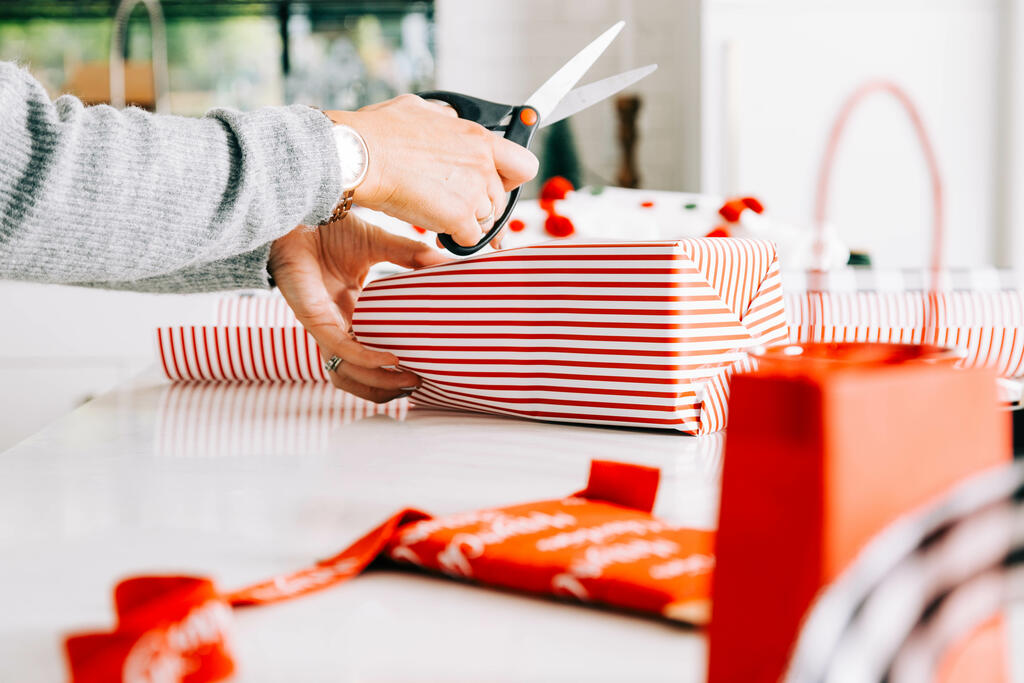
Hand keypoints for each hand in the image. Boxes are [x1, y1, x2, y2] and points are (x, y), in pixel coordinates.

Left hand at [268, 215, 448, 402]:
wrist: (302, 212)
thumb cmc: (331, 227)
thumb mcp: (381, 244)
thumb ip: (413, 255)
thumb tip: (447, 262)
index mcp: (350, 311)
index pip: (371, 351)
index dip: (393, 366)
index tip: (424, 366)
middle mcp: (337, 324)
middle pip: (357, 373)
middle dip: (386, 387)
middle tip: (418, 383)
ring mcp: (324, 325)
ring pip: (347, 372)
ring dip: (377, 385)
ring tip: (408, 382)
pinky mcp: (314, 320)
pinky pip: (342, 350)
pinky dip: (368, 360)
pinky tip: (391, 360)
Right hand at [325, 95, 538, 247]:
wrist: (359, 155)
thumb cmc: (378, 133)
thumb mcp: (420, 110)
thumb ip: (445, 120)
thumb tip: (450, 120)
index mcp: (477, 138)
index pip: (523, 165)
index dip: (512, 178)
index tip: (500, 183)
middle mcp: (482, 165)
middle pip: (500, 200)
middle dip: (480, 205)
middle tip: (456, 206)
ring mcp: (473, 193)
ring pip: (486, 221)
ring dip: (467, 223)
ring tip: (442, 217)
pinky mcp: (458, 218)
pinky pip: (469, 239)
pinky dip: (456, 240)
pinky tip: (438, 232)